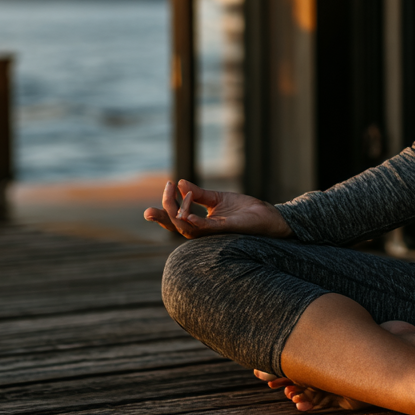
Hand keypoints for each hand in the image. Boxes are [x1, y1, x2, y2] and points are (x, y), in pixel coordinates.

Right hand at [144, 180, 292, 239]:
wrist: (266, 215)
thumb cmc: (242, 210)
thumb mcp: (216, 198)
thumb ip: (198, 193)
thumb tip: (179, 182)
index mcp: (200, 223)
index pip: (176, 220)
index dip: (162, 215)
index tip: (151, 205)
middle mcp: (204, 230)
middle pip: (176, 226)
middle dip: (162, 216)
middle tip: (149, 208)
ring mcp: (214, 232)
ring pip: (187, 228)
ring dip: (176, 213)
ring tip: (170, 196)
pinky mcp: (226, 229)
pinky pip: (206, 228)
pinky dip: (195, 222)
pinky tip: (186, 214)